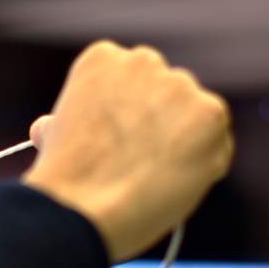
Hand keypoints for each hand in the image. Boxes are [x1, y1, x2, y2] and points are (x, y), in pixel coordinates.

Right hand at [22, 40, 233, 262]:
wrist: (81, 208)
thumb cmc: (62, 181)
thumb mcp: (55, 137)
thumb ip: (69, 121)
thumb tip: (51, 126)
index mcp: (100, 59)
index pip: (126, 79)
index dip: (120, 115)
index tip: (111, 141)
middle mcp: (142, 61)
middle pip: (163, 90)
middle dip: (156, 121)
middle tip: (136, 161)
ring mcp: (179, 86)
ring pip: (192, 114)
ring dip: (181, 141)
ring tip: (151, 178)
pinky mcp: (210, 113)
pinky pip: (217, 142)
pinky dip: (202, 165)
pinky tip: (170, 183)